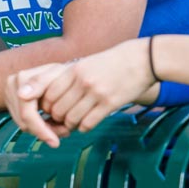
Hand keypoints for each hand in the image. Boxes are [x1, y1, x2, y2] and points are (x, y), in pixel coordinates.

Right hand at [5, 62, 70, 143]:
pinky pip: (23, 122)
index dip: (41, 130)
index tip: (55, 142)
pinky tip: (52, 123)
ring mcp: (10, 95)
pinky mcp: (12, 102)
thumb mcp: (57, 74)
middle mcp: (12, 86)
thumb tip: (21, 95)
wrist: (58, 71)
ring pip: (23, 125)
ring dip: (42, 130)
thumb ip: (40, 83)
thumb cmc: (62, 73)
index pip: (27, 113)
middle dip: (44, 132)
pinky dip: (38, 126)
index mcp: (22, 79)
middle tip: (64, 134)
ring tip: (61, 128)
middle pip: (24, 122)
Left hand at [7, 39, 156, 146]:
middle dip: (56, 118)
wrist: (142, 60)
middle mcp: (83, 81)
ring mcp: (97, 93)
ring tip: (74, 121)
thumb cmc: (112, 62)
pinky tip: (86, 123)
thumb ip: (69, 77)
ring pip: (71, 119)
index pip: (48, 94)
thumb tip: (48, 96)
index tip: (50, 109)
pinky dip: (84, 127)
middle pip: (57, 109)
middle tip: (60, 119)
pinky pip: (88, 124)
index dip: (46, 106)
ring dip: (70, 125)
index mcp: (74, 70)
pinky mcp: (110, 104)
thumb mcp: (87, 63)